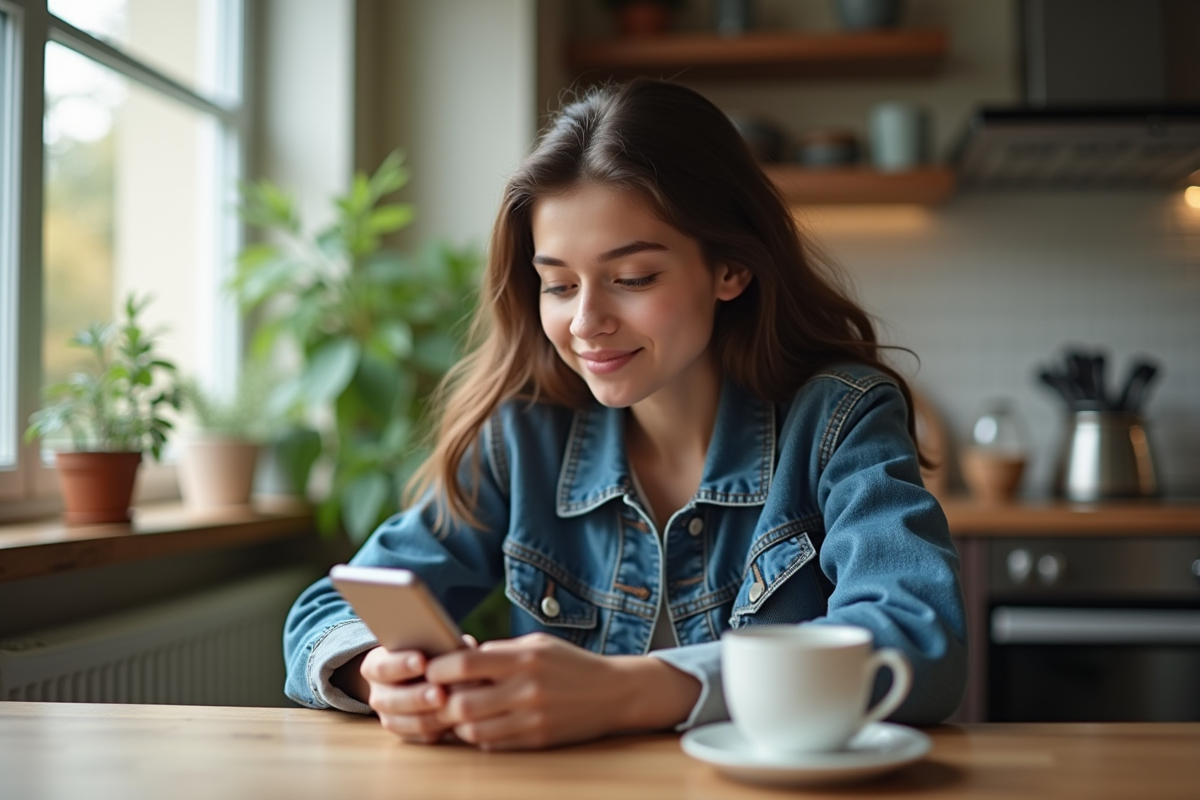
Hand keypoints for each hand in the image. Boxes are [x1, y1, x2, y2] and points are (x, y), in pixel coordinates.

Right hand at [358, 635, 478, 744]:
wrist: (419, 678)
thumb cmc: (426, 654)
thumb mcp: (427, 643)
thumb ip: (440, 643)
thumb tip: (464, 645)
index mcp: (375, 666)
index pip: (382, 667)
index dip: (400, 664)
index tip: (422, 661)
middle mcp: (377, 694)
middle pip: (392, 699)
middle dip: (417, 696)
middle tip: (439, 692)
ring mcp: (388, 717)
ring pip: (404, 722)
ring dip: (427, 716)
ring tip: (448, 706)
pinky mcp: (406, 734)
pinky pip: (419, 736)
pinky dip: (437, 729)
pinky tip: (453, 721)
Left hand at [422, 633, 700, 750]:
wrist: (614, 692)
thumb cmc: (570, 663)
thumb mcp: (537, 644)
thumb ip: (499, 652)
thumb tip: (456, 654)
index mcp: (524, 658)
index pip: (466, 664)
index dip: (438, 668)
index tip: (428, 668)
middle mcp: (526, 689)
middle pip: (462, 703)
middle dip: (441, 701)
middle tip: (436, 695)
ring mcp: (532, 718)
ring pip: (472, 729)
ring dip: (457, 721)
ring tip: (457, 710)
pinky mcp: (537, 740)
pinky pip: (492, 744)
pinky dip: (479, 735)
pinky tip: (480, 723)